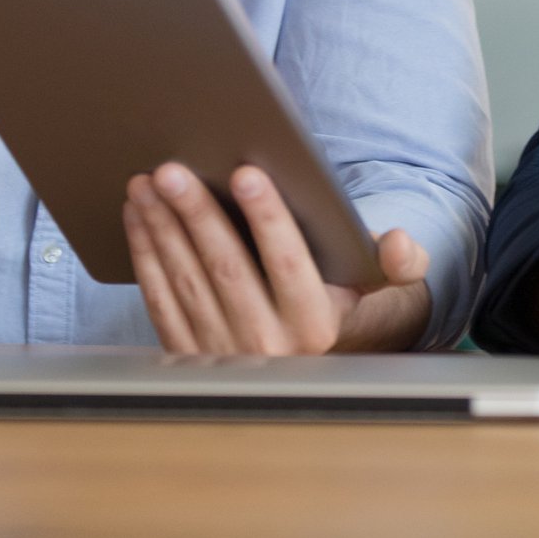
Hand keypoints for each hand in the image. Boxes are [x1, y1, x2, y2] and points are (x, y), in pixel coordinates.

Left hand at [122, 162, 431, 354]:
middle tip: (172, 169)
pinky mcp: (188, 357)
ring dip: (161, 228)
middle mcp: (267, 348)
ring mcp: (222, 356)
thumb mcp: (388, 289)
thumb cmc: (349, 305)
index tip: (247, 172)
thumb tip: (398, 241)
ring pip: (186, 282)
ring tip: (147, 182)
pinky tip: (138, 216)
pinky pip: (160, 302)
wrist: (318, 368)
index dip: (268, 217)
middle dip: (196, 214)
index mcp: (317, 327)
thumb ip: (400, 261)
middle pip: (226, 269)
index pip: (289, 263)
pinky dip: (145, 256)